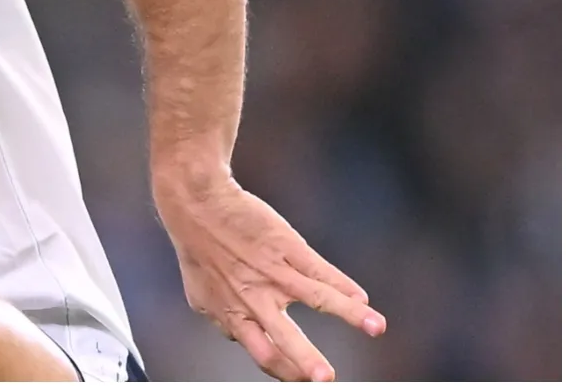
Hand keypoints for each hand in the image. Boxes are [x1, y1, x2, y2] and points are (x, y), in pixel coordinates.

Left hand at [155, 173, 385, 380]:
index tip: (308, 381)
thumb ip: (222, 319)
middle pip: (283, 337)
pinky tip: (362, 298)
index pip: (264, 355)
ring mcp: (273, 272)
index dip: (287, 372)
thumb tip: (235, 337)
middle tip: (326, 378)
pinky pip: (319, 268)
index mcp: (233, 315)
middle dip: (306, 360)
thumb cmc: (199, 248)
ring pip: (316, 297)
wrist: (195, 203)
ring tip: (376, 327)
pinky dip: (343, 283)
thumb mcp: (201, 293)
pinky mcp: (285, 246)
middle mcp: (254, 298)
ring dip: (350, 314)